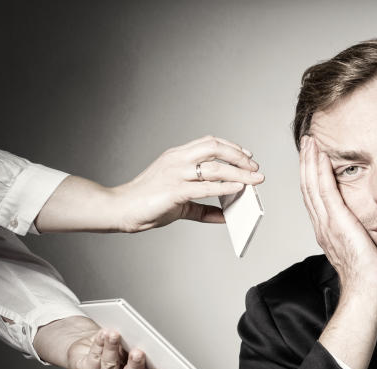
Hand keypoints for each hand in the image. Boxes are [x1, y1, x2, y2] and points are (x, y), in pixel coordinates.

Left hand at [67, 329, 163, 368]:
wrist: (90, 349)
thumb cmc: (118, 350)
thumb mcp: (133, 349)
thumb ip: (139, 349)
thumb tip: (141, 340)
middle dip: (135, 365)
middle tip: (138, 353)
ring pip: (110, 365)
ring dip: (112, 349)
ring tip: (114, 335)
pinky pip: (94, 357)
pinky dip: (100, 343)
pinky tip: (103, 335)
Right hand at [112, 135, 264, 231]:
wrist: (121, 209)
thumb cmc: (147, 203)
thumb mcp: (181, 203)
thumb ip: (204, 209)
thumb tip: (226, 216)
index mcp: (177, 156)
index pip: (209, 143)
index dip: (231, 147)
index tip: (247, 156)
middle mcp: (177, 160)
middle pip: (215, 148)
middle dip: (239, 157)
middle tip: (255, 169)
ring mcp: (175, 174)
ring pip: (214, 167)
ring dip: (238, 173)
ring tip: (254, 180)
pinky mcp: (174, 191)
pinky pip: (204, 186)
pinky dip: (225, 187)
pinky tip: (238, 189)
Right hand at [299, 136, 376, 294]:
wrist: (365, 289)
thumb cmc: (367, 274)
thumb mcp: (360, 246)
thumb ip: (357, 232)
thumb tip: (364, 225)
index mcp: (326, 230)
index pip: (314, 197)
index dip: (311, 175)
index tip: (313, 157)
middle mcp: (322, 225)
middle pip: (308, 187)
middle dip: (307, 162)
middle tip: (308, 141)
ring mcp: (327, 223)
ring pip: (312, 185)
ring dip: (310, 161)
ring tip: (311, 142)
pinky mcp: (337, 222)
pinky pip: (325, 191)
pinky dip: (321, 171)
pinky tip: (322, 156)